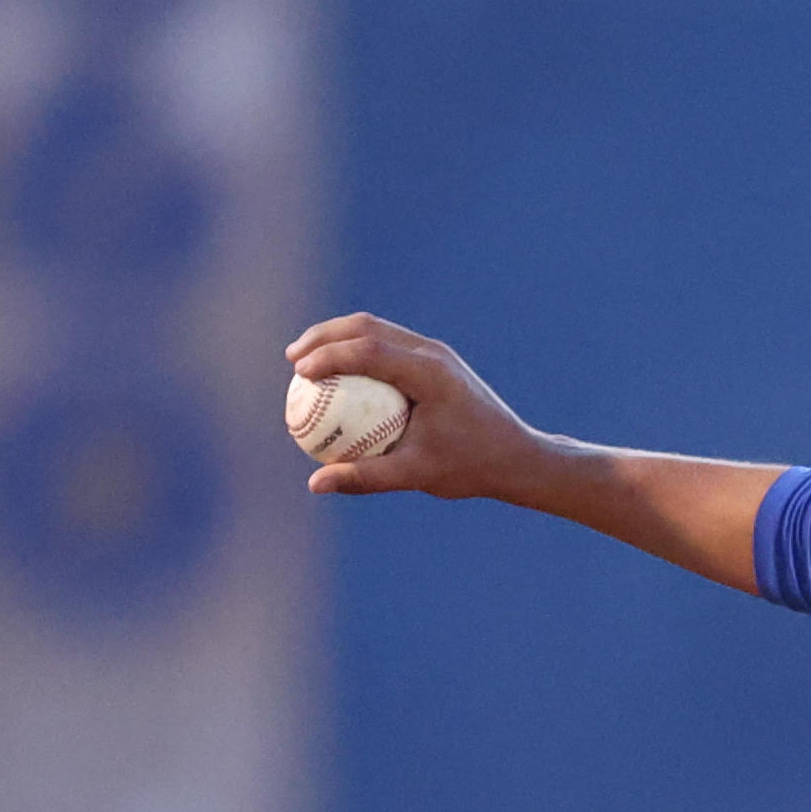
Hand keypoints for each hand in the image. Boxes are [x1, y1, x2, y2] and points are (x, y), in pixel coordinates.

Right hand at [283, 313, 554, 502]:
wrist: (518, 458)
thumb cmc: (471, 468)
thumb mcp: (417, 475)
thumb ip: (366, 477)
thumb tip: (316, 484)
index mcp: (430, 373)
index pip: (370, 350)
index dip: (329, 355)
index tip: (299, 372)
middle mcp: (433, 353)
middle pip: (367, 327)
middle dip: (324, 336)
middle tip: (292, 359)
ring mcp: (436, 353)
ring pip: (377, 330)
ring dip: (339, 338)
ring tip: (306, 361)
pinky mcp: (436, 360)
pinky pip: (389, 347)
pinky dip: (359, 352)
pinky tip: (338, 377)